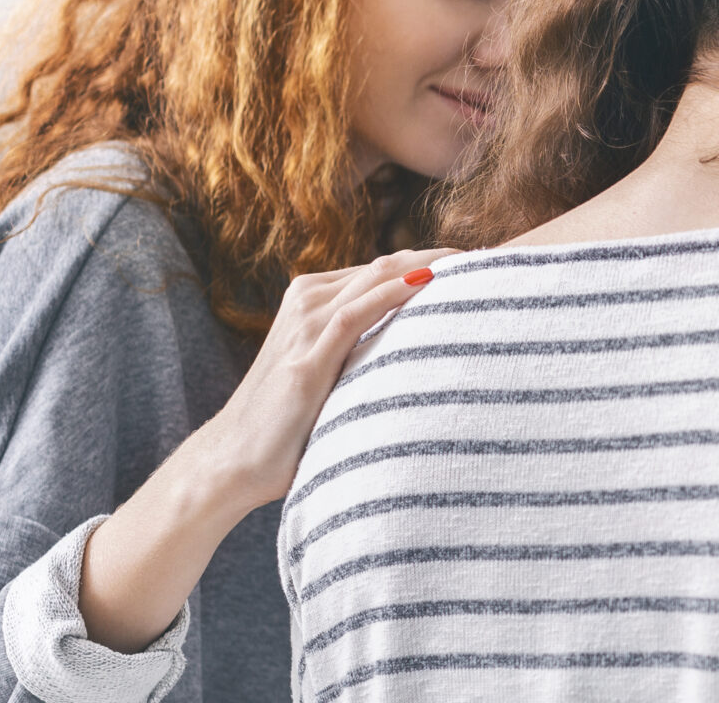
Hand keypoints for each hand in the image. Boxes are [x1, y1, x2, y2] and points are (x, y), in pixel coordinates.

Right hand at [191, 249, 457, 508]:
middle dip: (436, 257)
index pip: (381, 271)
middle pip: (384, 267)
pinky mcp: (306, 359)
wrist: (231, 461)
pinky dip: (394, 294)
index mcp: (311, 301)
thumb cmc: (285, 423)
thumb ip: (361, 349)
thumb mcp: (328, 372)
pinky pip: (356, 313)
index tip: (474, 264)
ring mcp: (303, 327)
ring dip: (425, 267)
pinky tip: (428, 283)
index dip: (428, 262)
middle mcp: (306, 303)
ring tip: (471, 263)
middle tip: (486, 257)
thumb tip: (417, 349)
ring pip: (374, 280)